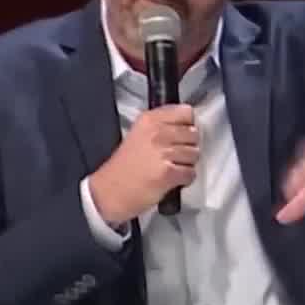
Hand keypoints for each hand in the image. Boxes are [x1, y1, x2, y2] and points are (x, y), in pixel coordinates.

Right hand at [88, 104, 197, 223]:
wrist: (109, 191)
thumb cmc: (124, 167)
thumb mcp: (139, 134)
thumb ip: (162, 125)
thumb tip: (189, 124)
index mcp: (149, 120)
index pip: (186, 112)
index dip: (187, 125)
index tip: (181, 133)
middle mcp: (156, 133)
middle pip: (194, 134)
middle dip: (188, 145)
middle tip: (173, 154)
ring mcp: (162, 153)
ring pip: (195, 153)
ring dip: (186, 163)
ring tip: (169, 166)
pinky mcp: (168, 173)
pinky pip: (191, 172)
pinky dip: (184, 178)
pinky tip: (170, 178)